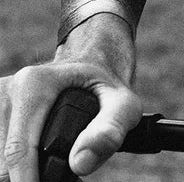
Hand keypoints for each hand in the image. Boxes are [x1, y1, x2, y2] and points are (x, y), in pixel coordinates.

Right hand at [1, 21, 141, 181]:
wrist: (92, 62)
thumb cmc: (106, 85)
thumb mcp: (123, 104)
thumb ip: (109, 131)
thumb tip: (80, 162)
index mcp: (34, 84)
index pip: (18, 151)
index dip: (29, 181)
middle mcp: (10, 88)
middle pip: (5, 160)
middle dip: (30, 176)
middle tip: (64, 173)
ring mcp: (0, 99)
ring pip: (0, 160)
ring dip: (21, 171)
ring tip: (50, 163)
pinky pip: (0, 151)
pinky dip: (15, 163)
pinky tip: (36, 157)